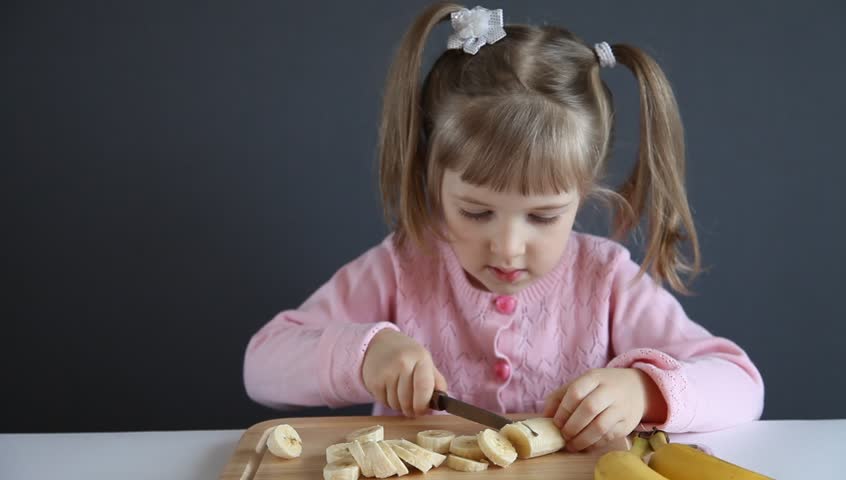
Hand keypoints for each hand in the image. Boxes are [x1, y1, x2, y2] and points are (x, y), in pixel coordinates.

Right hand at [362, 329, 447, 417]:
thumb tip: (442, 402)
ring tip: (401, 395)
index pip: (424, 387)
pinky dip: (388, 402)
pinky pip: (384, 402)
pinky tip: (390, 391)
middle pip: (408, 401)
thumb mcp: (425, 361)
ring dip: (400, 406)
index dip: (423, 404)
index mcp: (420, 358)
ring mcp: (387, 372)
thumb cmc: (407, 356)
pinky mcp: (374, 381)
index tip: (423, 411)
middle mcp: (403, 363)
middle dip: (412, 410)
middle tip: (413, 408)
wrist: (379, 344)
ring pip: (396, 404)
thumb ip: (437, 381)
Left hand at [542, 368, 665, 451]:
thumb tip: (545, 417)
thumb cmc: (601, 387)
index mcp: (594, 378)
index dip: (563, 410)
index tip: (556, 423)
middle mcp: (609, 391)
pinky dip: (594, 444)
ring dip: (582, 439)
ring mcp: (621, 408)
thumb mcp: (582, 383)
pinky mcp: (627, 424)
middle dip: (572, 426)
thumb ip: (560, 397)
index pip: (576, 391)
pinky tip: (584, 445)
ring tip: (571, 445)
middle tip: (563, 435)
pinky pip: (609, 437)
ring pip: (600, 426)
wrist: (637, 388)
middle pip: (589, 409)